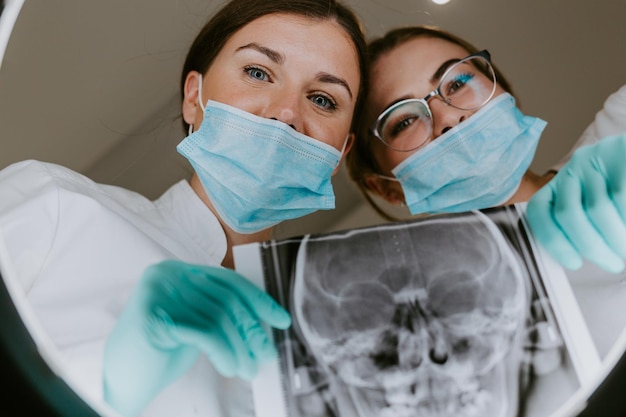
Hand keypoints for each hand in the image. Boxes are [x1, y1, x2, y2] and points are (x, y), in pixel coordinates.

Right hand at [103, 260, 290, 416]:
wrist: (123, 378)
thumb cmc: (162, 351)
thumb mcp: (197, 322)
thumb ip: (222, 312)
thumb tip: (264, 320)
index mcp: (181, 271)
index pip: (229, 281)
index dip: (258, 301)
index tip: (280, 319)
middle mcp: (168, 274)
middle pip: (226, 298)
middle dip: (252, 329)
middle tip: (266, 353)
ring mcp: (159, 291)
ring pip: (218, 317)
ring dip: (239, 346)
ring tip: (247, 367)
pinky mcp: (153, 315)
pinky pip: (203, 332)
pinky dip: (223, 352)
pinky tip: (228, 366)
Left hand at [526, 133, 625, 272]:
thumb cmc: (621, 187)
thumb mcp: (597, 200)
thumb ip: (584, 223)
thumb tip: (581, 255)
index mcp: (560, 183)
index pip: (539, 210)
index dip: (552, 240)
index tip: (573, 262)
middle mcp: (574, 168)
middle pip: (567, 213)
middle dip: (590, 246)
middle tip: (612, 263)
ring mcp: (597, 159)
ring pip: (597, 209)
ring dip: (614, 239)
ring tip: (624, 251)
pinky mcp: (621, 154)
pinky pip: (620, 197)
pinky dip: (625, 222)